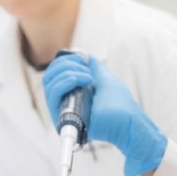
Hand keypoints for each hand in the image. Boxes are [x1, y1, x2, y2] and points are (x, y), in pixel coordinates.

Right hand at [43, 53, 166, 175]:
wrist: (127, 121)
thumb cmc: (119, 103)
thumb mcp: (104, 77)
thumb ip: (93, 66)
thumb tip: (84, 55)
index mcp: (74, 92)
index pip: (55, 73)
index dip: (64, 61)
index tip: (82, 58)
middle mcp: (66, 101)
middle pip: (50, 77)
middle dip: (65, 64)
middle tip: (84, 67)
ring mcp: (63, 110)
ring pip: (49, 84)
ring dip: (67, 73)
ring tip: (87, 78)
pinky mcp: (62, 118)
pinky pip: (53, 95)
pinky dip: (64, 82)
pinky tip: (80, 81)